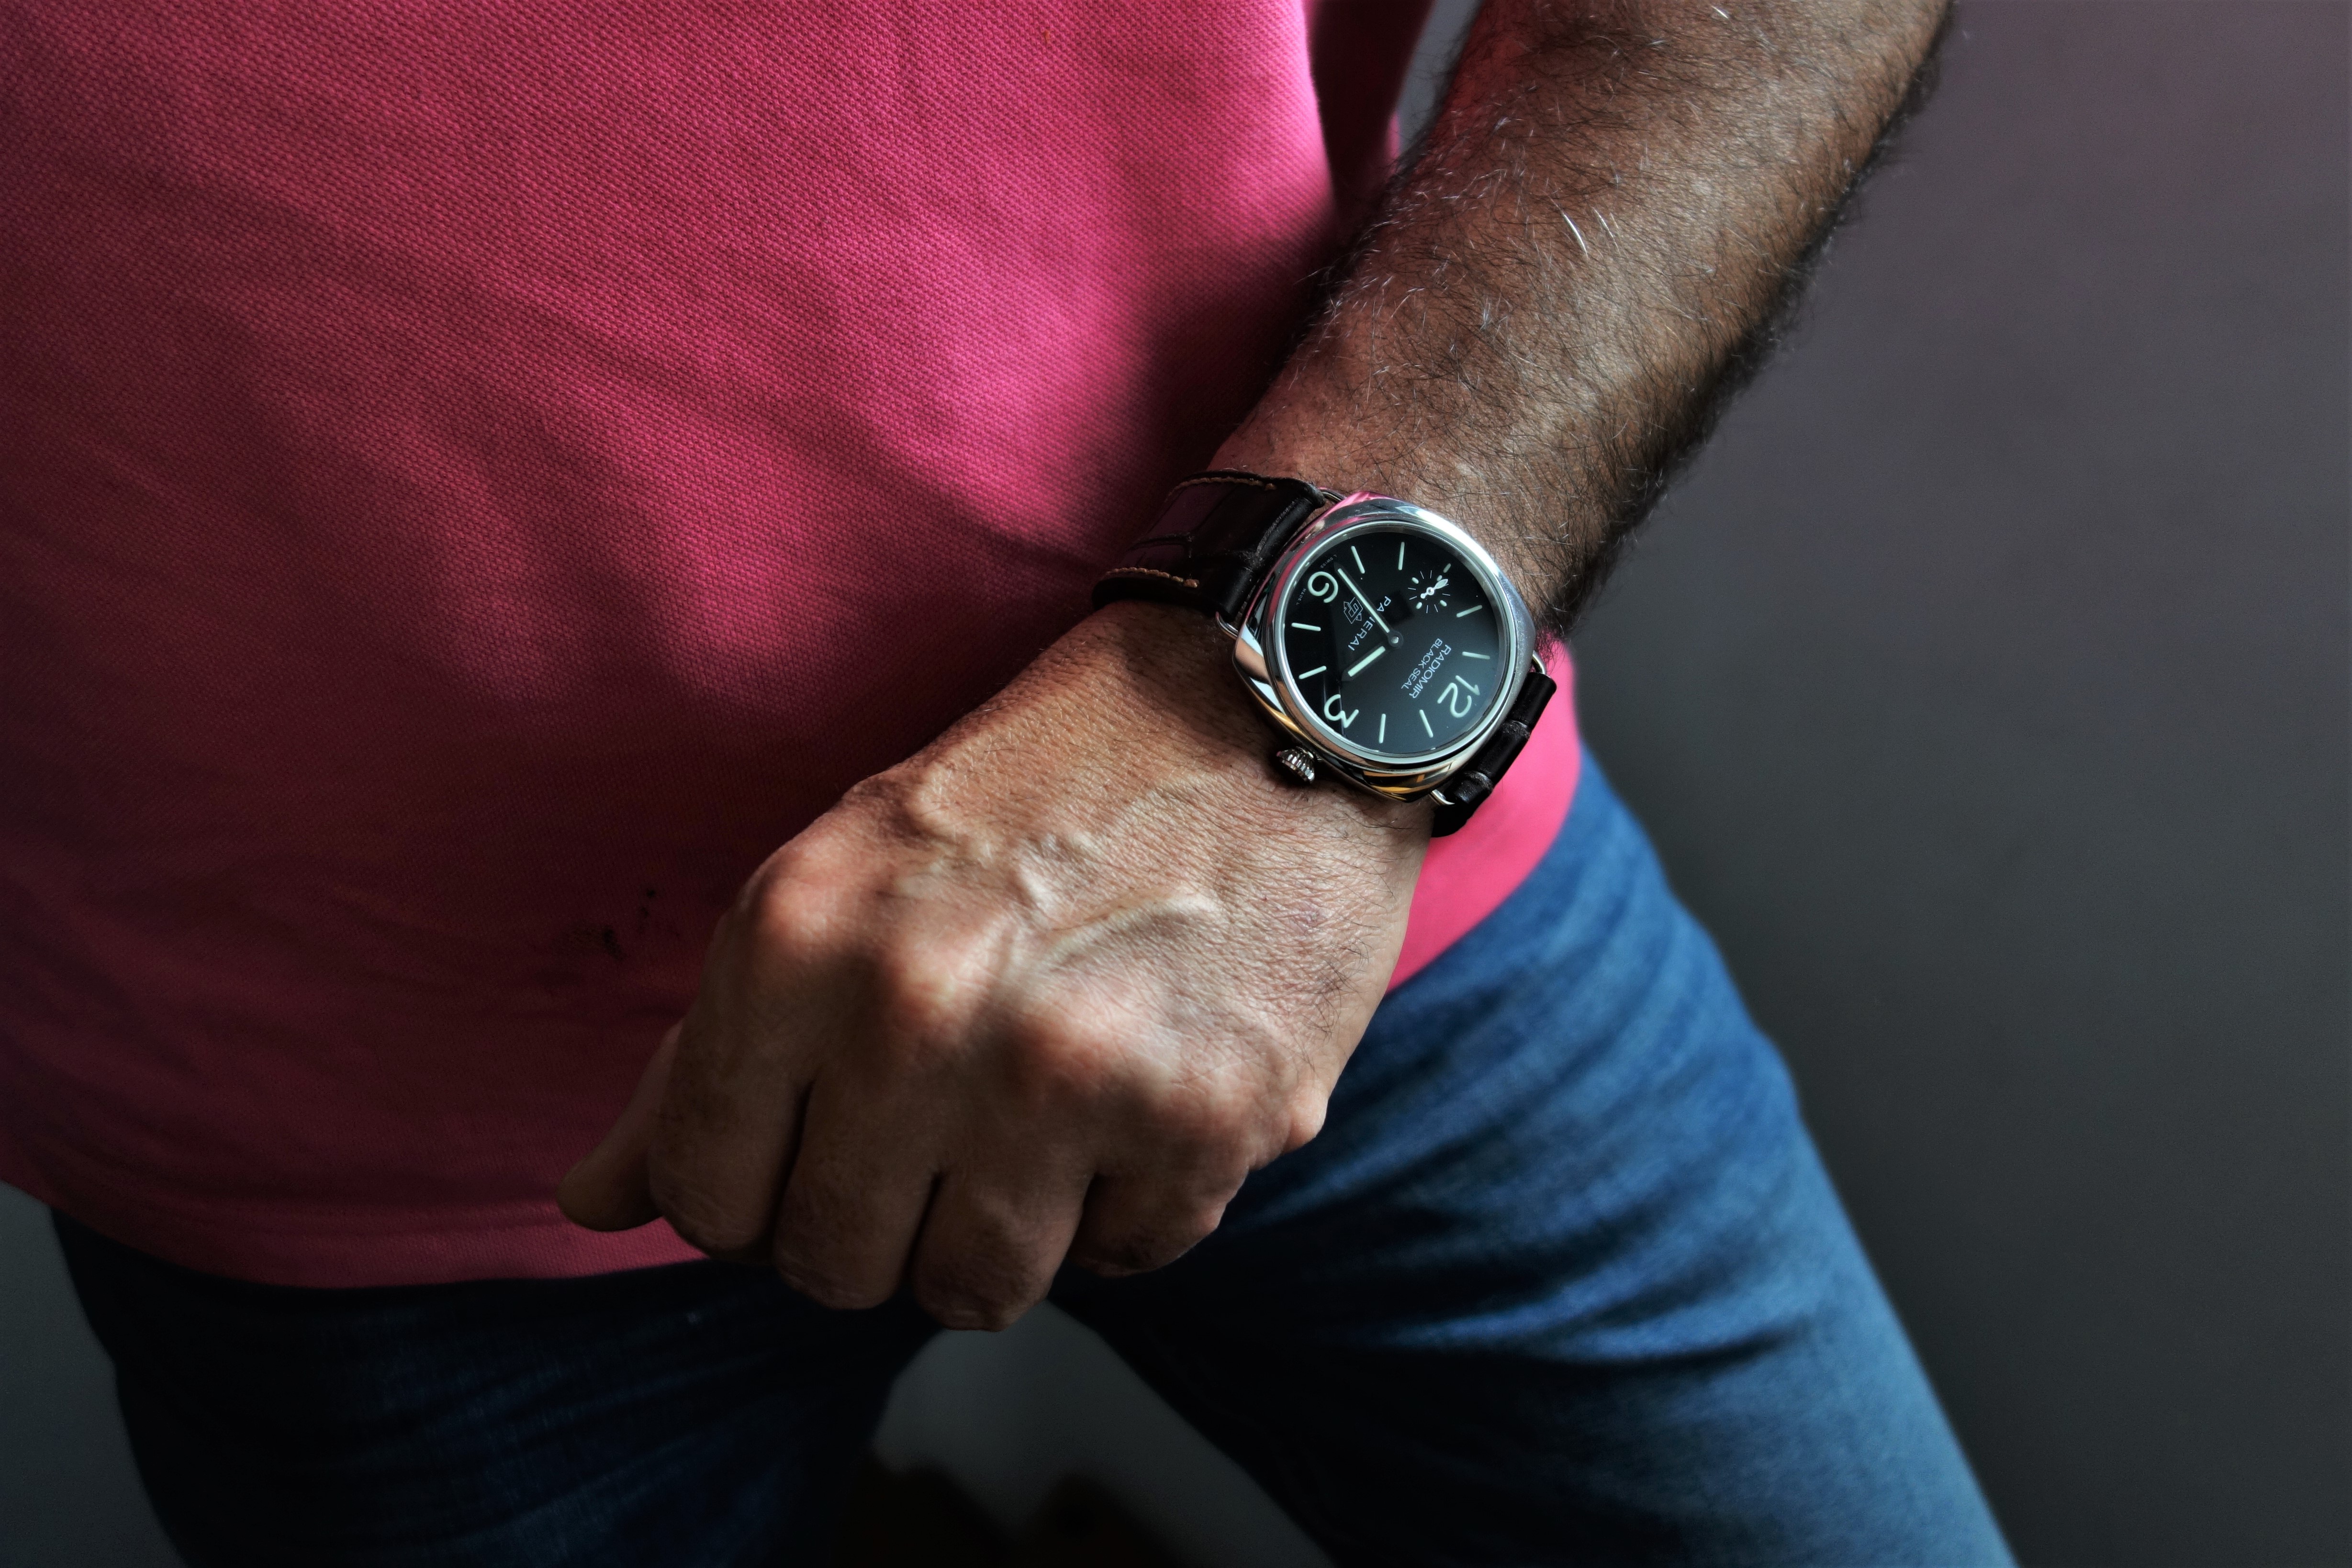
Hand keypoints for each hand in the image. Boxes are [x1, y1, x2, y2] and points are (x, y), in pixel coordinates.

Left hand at [557, 601, 1426, 1328]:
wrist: (1268, 696)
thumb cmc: (1037, 790)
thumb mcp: (837, 882)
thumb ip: (706, 1055)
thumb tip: (588, 1206)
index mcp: (796, 941)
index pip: (705, 1198)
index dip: (756, 1193)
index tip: (817, 1143)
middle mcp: (916, 1014)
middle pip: (833, 1265)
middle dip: (878, 1219)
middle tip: (946, 1121)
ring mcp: (1068, 1076)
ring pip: (975, 1289)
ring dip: (1002, 1227)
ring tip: (1045, 1113)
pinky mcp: (1206, 1118)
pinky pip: (1121, 1259)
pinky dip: (1129, 1200)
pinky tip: (1147, 1088)